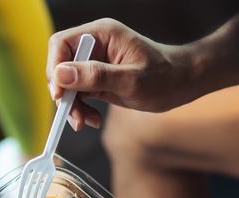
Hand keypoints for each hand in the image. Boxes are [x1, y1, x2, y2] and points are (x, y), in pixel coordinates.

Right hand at [46, 19, 193, 129]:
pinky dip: (81, 109)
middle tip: (74, 116)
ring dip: (72, 105)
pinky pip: (78, 93)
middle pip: (60, 66)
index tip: (60, 95)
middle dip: (64, 93)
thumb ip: (95, 76)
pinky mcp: (97, 78)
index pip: (61, 44)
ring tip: (86, 121)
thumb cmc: (165, 77)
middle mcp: (95, 45)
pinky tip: (93, 119)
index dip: (55, 69)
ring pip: (67, 84)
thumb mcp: (131, 80)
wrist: (183, 83)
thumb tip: (60, 75)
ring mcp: (95, 62)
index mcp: (102, 34)